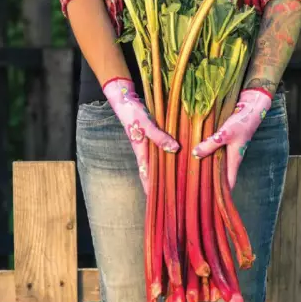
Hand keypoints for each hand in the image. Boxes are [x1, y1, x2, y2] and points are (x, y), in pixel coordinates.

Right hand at [103, 78, 179, 192]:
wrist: (125, 99)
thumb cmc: (133, 113)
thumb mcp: (146, 124)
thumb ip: (159, 137)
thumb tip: (175, 150)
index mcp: (141, 151)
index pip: (145, 175)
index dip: (150, 188)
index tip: (155, 202)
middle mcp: (144, 150)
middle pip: (152, 171)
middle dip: (159, 183)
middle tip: (170, 196)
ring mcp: (147, 143)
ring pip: (157, 161)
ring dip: (164, 170)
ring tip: (176, 181)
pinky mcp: (151, 135)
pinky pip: (160, 150)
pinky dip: (167, 155)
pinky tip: (175, 157)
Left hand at [192, 88, 272, 189]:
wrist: (250, 108)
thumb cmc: (241, 122)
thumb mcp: (225, 133)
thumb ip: (211, 143)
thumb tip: (196, 154)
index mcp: (233, 162)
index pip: (227, 185)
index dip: (220, 196)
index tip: (208, 205)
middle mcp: (230, 160)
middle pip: (218, 178)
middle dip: (207, 185)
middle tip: (191, 194)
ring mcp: (226, 152)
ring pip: (213, 166)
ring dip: (203, 171)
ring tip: (187, 179)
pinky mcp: (221, 144)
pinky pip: (211, 155)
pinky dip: (203, 158)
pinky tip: (191, 159)